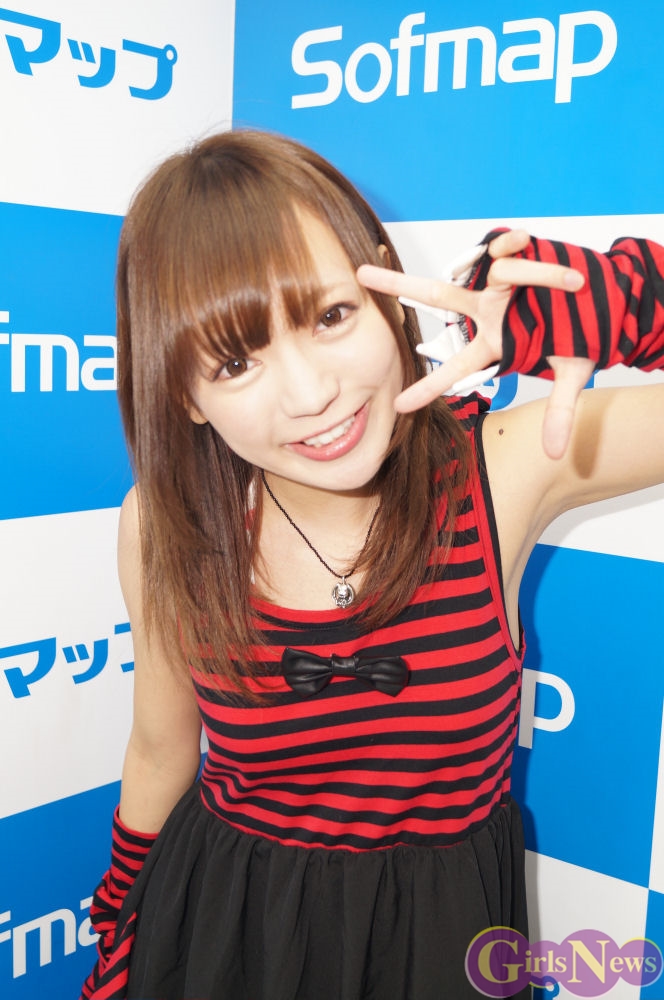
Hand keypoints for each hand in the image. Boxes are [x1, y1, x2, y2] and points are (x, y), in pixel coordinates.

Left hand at [358, 229, 591, 458]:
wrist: (606, 298)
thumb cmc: (580, 336)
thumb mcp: (571, 373)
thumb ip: (560, 411)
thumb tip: (554, 454)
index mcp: (492, 341)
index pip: (454, 367)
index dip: (428, 387)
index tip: (397, 408)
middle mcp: (487, 308)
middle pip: (436, 296)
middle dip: (397, 285)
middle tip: (359, 276)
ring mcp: (499, 280)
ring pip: (490, 272)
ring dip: (523, 274)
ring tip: (559, 281)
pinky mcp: (520, 253)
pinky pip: (508, 246)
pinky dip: (513, 244)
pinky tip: (524, 242)